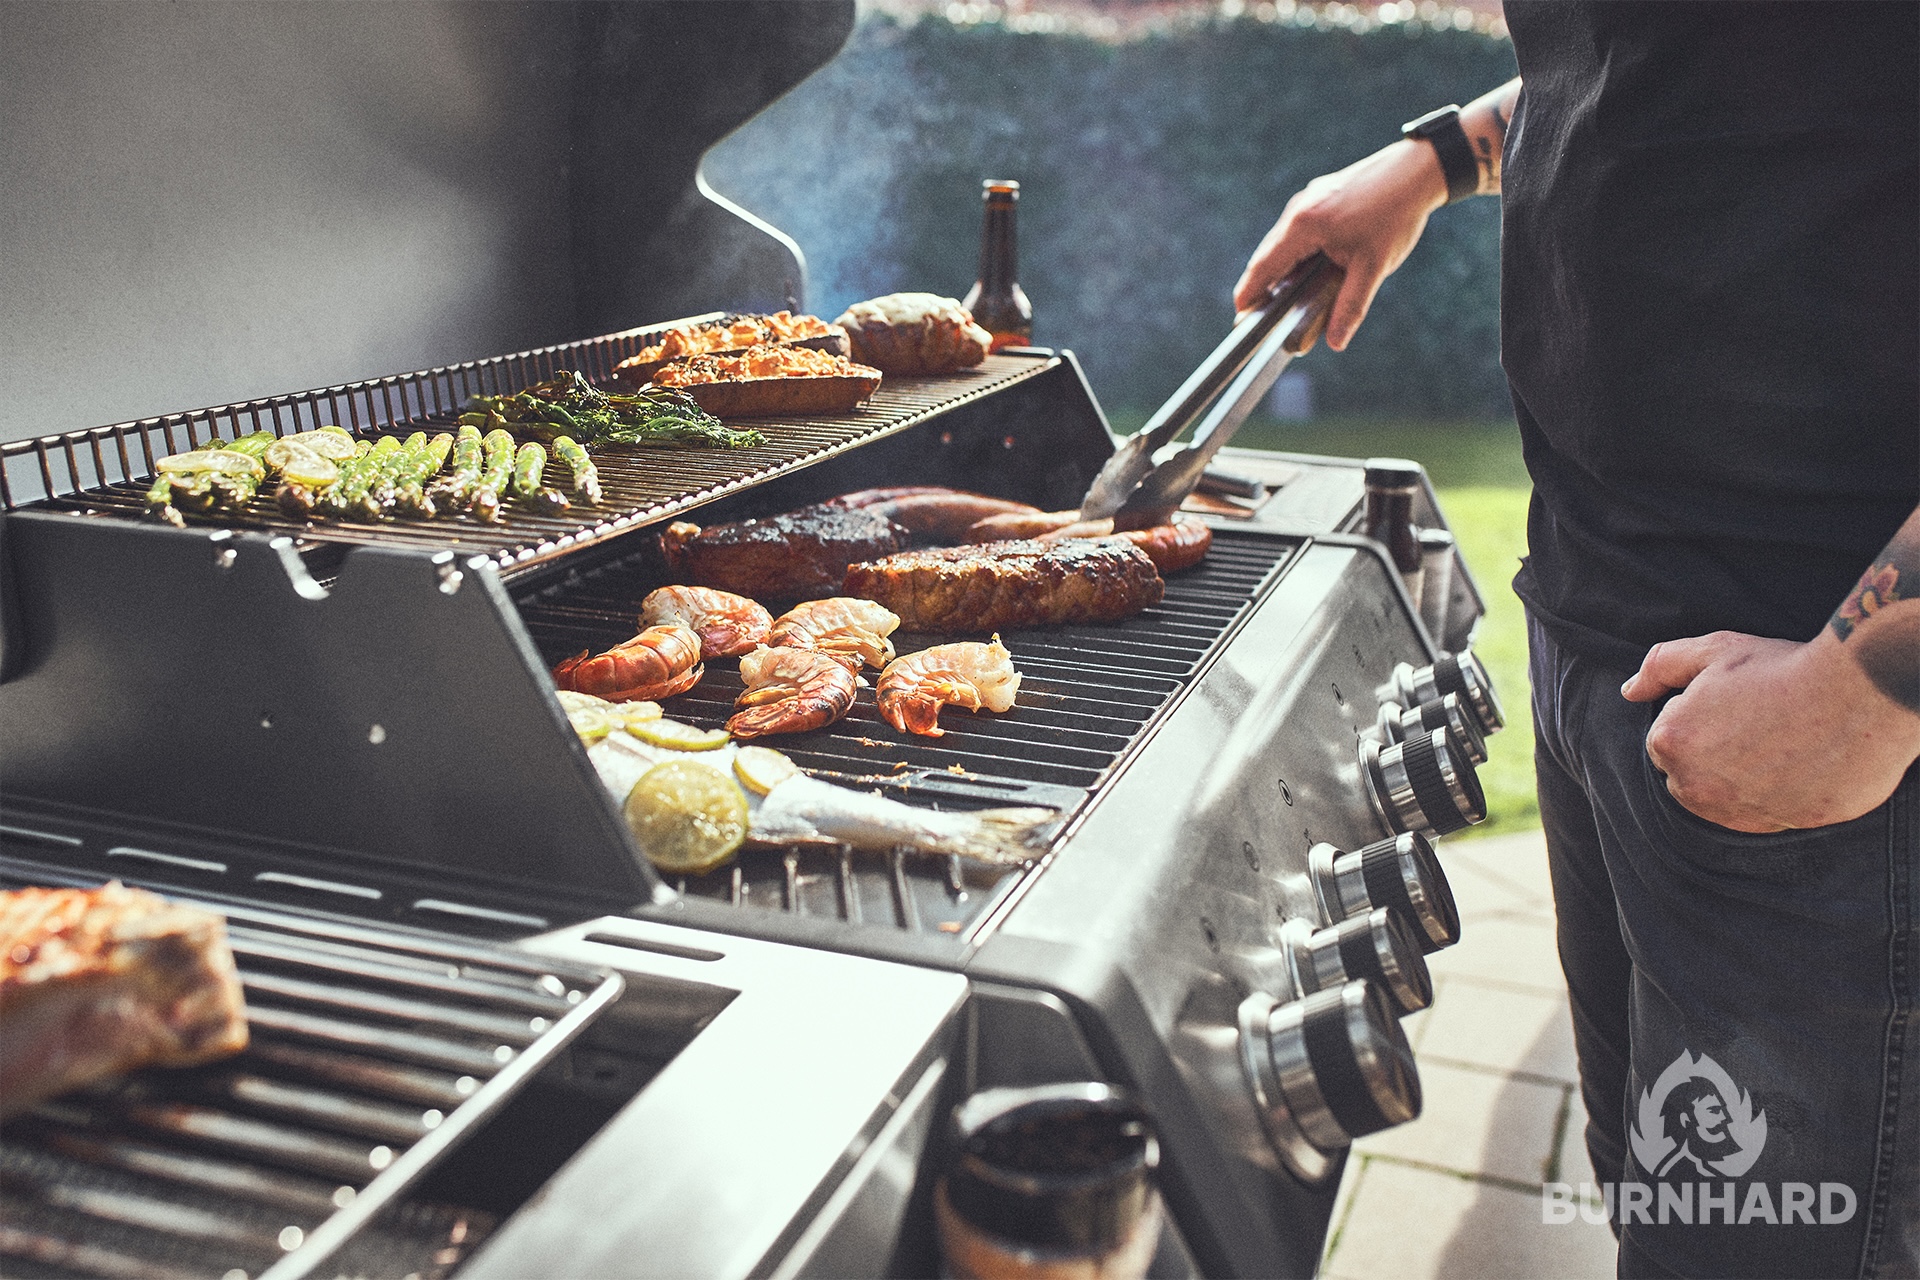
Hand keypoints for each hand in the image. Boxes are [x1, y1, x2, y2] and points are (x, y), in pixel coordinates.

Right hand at [1232, 139, 1447, 350]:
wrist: (1416, 170)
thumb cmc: (1395, 214)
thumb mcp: (1373, 267)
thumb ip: (1351, 306)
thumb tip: (1336, 342)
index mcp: (1303, 225)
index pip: (1264, 266)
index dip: (1249, 294)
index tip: (1240, 316)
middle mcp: (1298, 209)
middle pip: (1267, 254)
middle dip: (1262, 285)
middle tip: (1259, 314)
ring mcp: (1308, 199)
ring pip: (1282, 241)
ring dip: (1280, 268)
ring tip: (1282, 296)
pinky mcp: (1319, 196)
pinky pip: (1296, 229)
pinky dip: (1295, 252)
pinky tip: (1306, 267)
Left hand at [1622, 630, 1919, 831]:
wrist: (1857, 695)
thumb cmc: (1782, 669)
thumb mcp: (1714, 651)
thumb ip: (1660, 667)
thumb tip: (1629, 691)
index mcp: (1670, 743)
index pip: (1667, 739)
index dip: (1699, 718)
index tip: (1733, 704)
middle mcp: (1695, 787)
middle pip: (1689, 774)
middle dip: (1711, 753)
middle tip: (1756, 723)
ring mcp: (1737, 813)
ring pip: (1722, 800)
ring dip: (1738, 780)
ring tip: (1777, 744)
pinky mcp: (1779, 826)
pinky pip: (1763, 817)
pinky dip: (1773, 798)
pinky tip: (1796, 767)